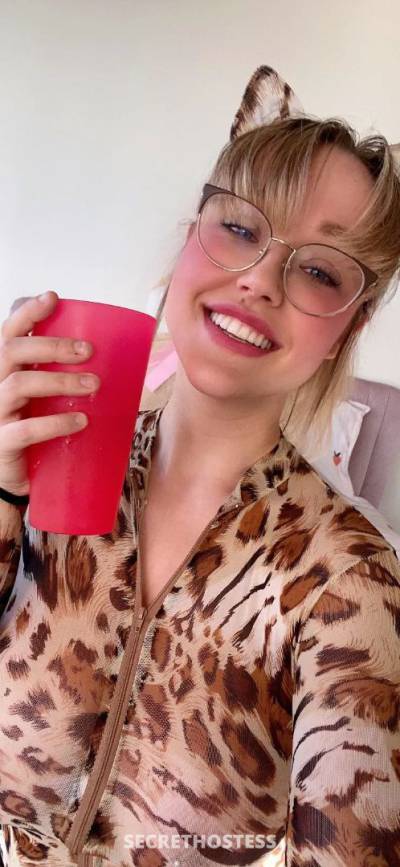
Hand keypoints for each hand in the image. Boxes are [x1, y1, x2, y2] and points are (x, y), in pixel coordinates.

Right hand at [0, 291, 99, 495]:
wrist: (13, 480)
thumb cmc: (33, 432)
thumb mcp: (42, 401)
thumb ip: (57, 377)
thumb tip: (107, 358)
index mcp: (3, 371)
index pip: (7, 333)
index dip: (26, 313)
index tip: (52, 298)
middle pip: (11, 351)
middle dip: (51, 345)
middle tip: (88, 350)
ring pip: (19, 384)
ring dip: (60, 380)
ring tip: (93, 384)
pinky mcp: (2, 444)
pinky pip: (25, 430)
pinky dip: (55, 423)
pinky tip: (81, 422)